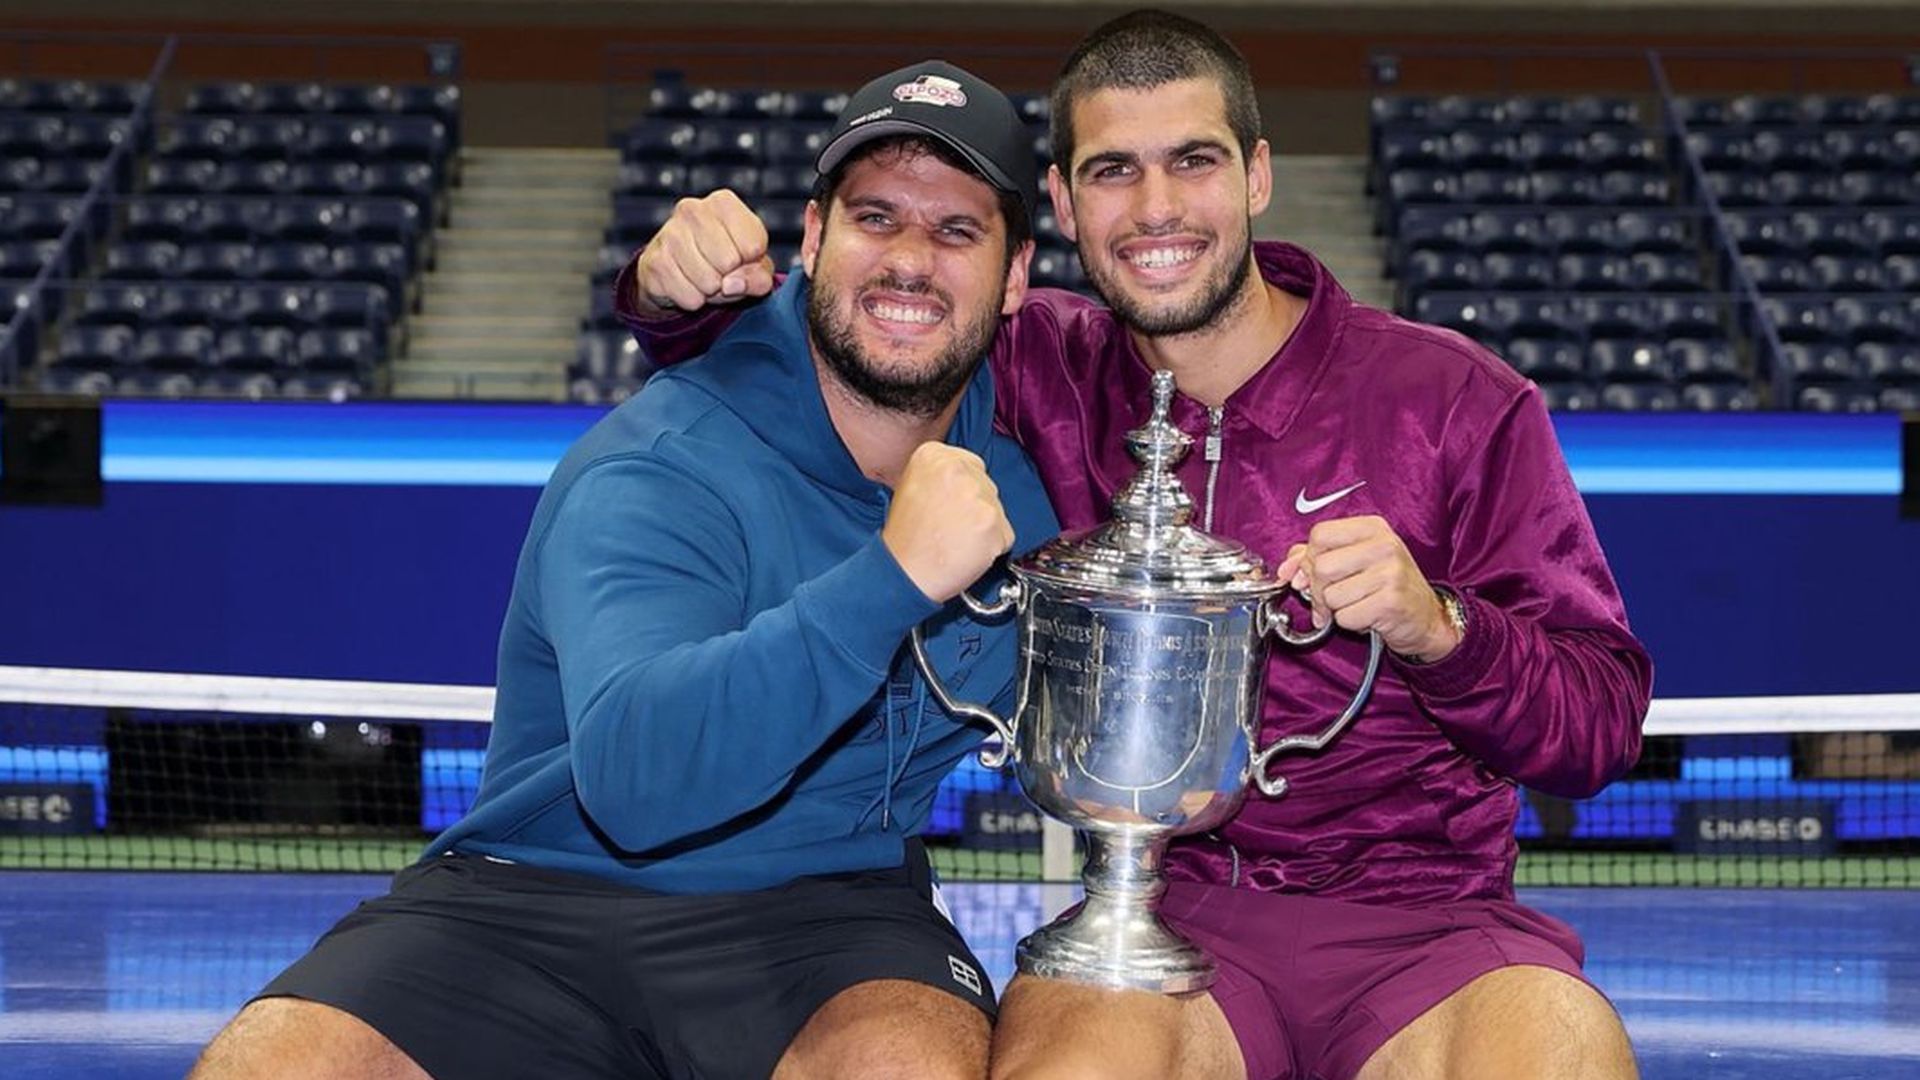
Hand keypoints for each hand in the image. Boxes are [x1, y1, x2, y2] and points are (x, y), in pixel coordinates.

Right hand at [629, 189, 776, 316]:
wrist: (676, 270)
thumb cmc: (722, 262)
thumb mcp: (753, 266)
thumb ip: (759, 276)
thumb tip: (733, 284)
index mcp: (723, 203)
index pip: (753, 245)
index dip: (751, 262)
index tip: (739, 257)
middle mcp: (693, 210)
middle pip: (730, 262)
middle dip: (729, 277)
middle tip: (719, 271)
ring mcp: (669, 233)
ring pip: (709, 282)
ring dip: (710, 291)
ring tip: (702, 277)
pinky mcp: (654, 261)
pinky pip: (690, 297)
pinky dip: (693, 300)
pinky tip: (686, 283)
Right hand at [883, 443, 1014, 602]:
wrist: (903, 573)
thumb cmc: (905, 539)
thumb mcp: (912, 488)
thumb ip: (941, 477)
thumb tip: (967, 478)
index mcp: (932, 455)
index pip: (971, 465)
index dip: (964, 491)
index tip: (951, 506)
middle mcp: (956, 469)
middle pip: (987, 485)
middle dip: (975, 508)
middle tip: (950, 527)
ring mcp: (976, 494)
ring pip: (997, 510)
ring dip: (984, 527)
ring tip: (955, 539)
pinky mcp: (991, 521)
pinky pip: (1005, 535)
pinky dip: (992, 548)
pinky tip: (966, 551)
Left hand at [1274, 515, 1461, 661]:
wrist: (1426, 616)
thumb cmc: (1387, 585)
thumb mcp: (1355, 560)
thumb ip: (1316, 557)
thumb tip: (1287, 570)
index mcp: (1372, 527)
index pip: (1320, 534)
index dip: (1308, 559)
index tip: (1310, 575)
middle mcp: (1384, 545)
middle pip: (1321, 566)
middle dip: (1318, 590)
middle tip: (1331, 599)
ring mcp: (1390, 573)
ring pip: (1331, 595)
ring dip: (1336, 609)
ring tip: (1357, 605)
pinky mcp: (1391, 602)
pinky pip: (1346, 617)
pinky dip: (1350, 623)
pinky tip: (1367, 616)